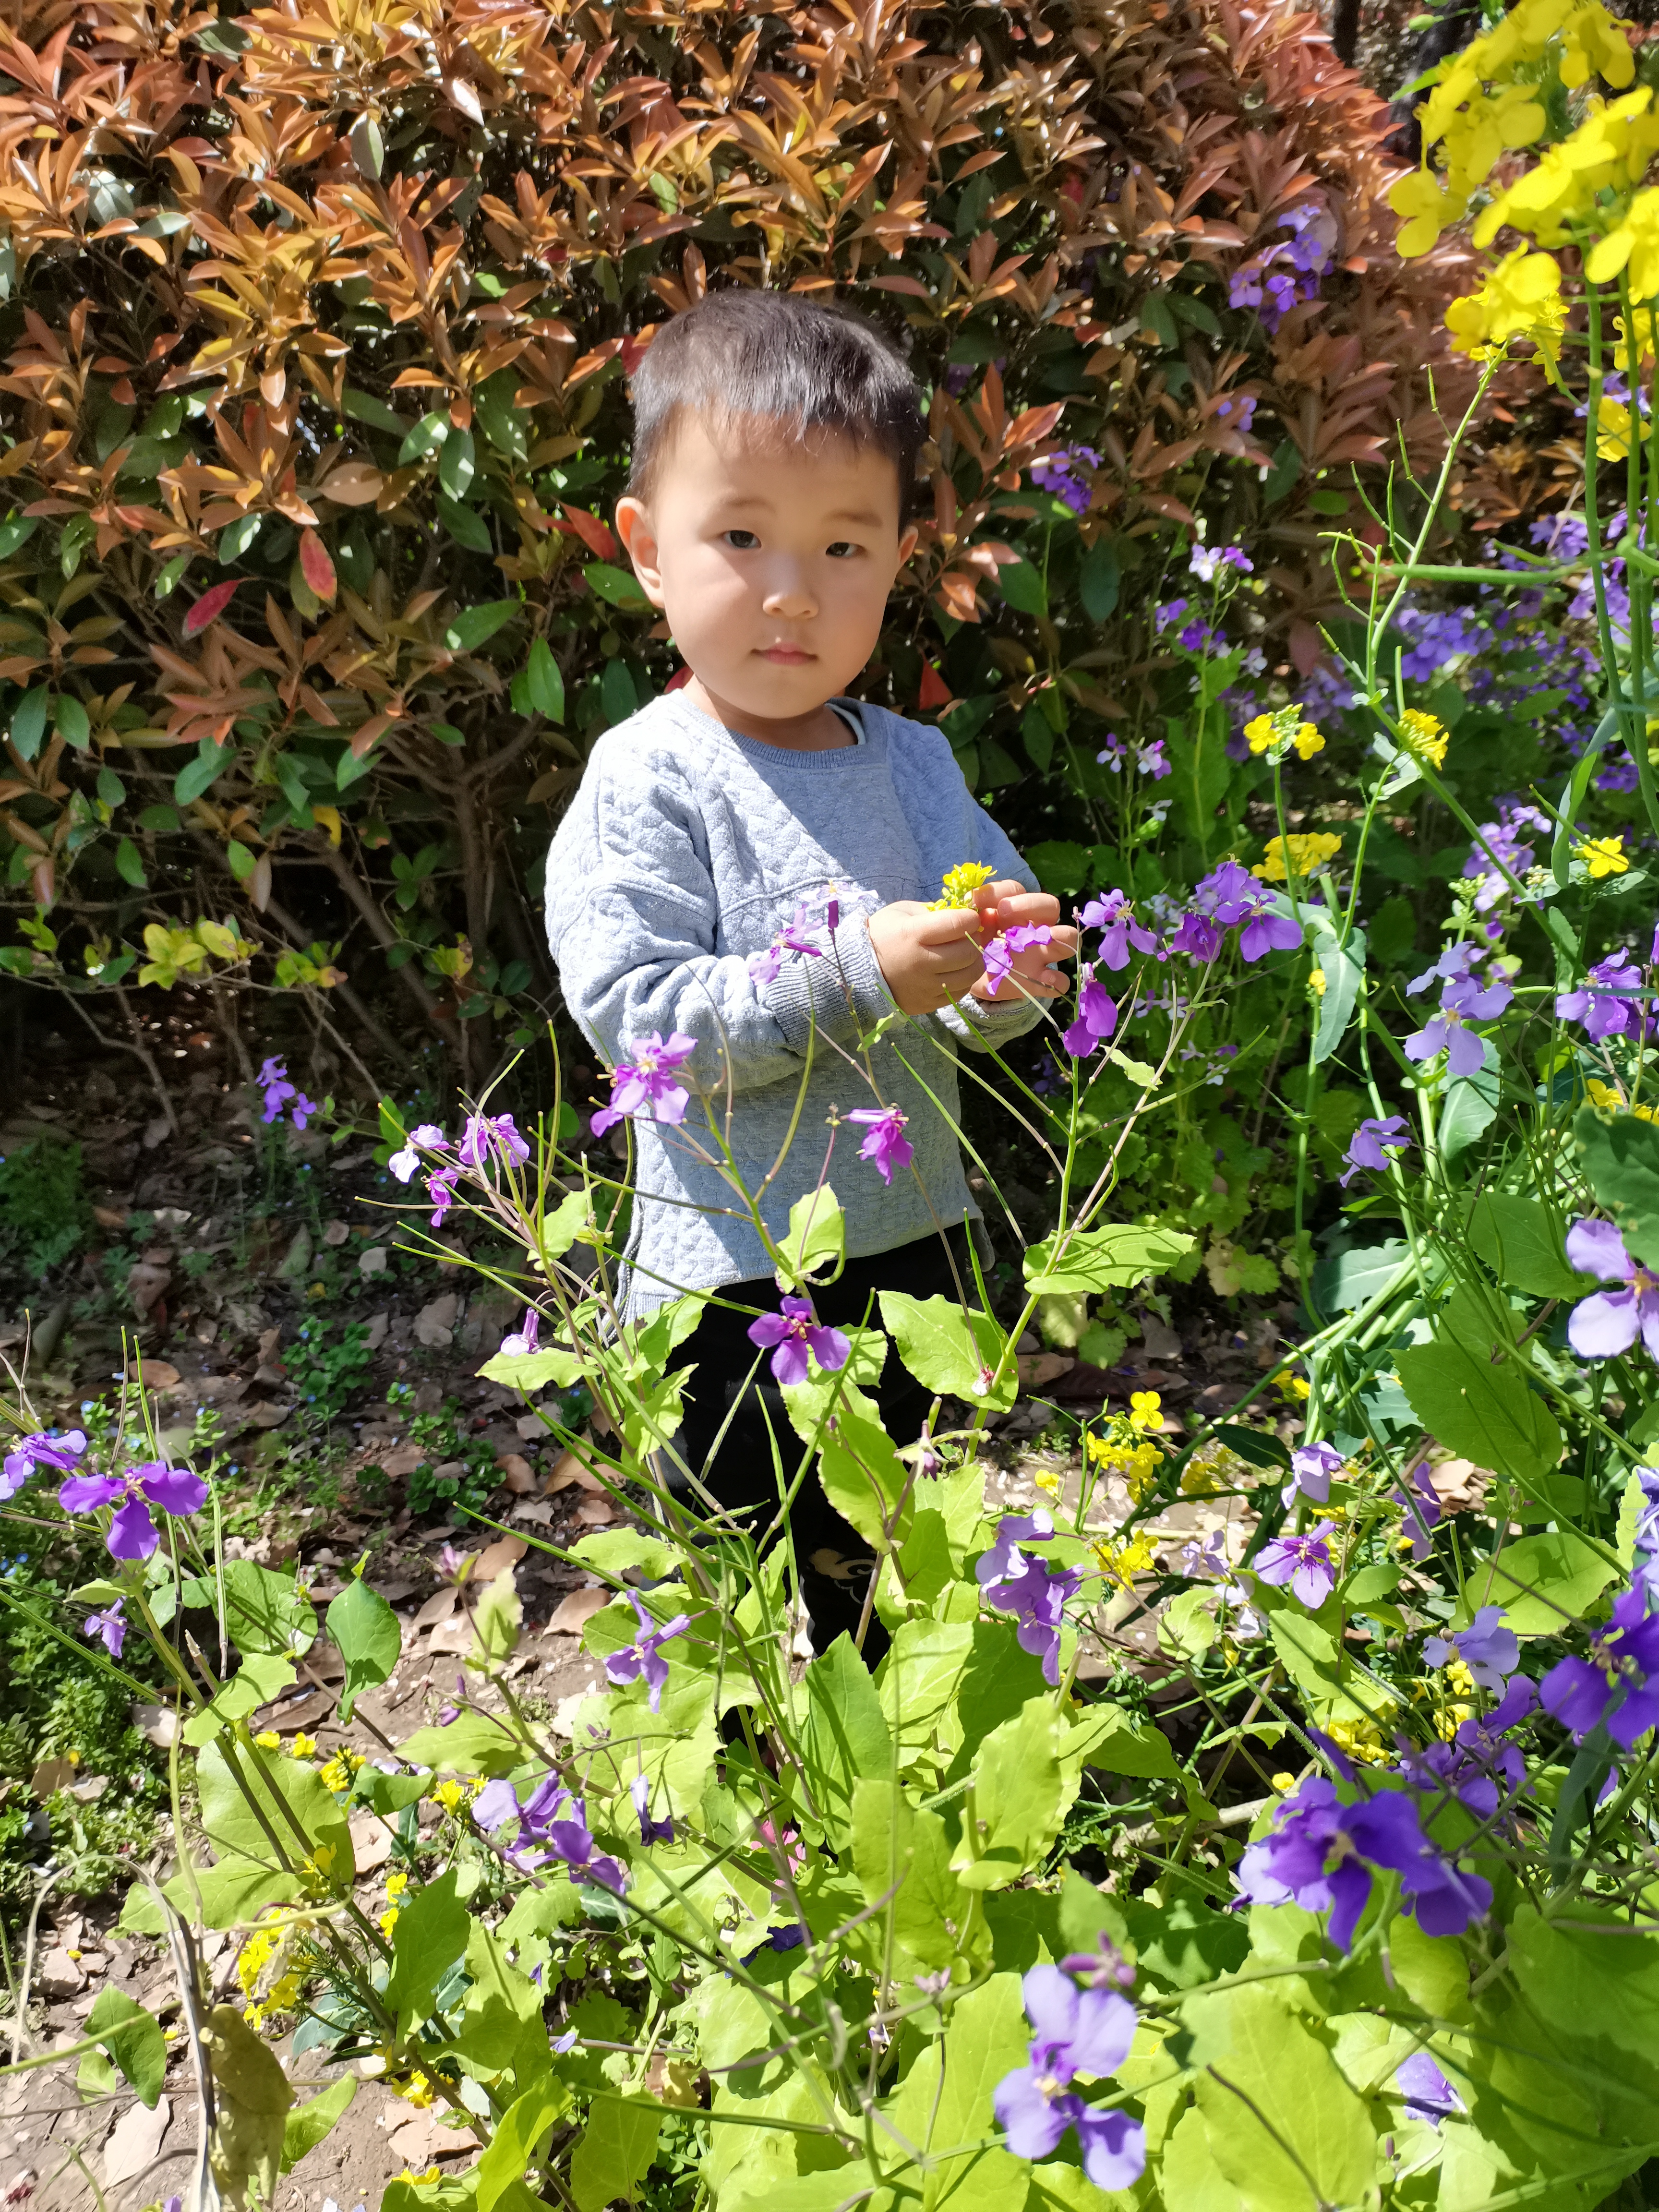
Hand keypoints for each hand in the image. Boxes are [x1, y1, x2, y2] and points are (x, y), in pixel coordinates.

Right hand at [868, 900, 987, 1013]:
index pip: (958, 924)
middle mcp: (921, 963)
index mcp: (914, 935)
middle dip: (974, 940)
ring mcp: (925, 986)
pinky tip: (954, 971)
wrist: (857, 970)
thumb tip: (962, 913)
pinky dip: (963, 980)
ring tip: (964, 954)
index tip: (969, 917)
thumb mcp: (902, 912)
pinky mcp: (927, 1004)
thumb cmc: (882, 935)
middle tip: (967, 936)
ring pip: (970, 974)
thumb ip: (932, 911)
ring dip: (973, 961)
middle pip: (968, 951)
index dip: (970, 918)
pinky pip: (960, 993)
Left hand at [969, 886, 1076, 1002]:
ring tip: (1045, 938)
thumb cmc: (972, 944)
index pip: (1017, 890)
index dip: (1000, 891)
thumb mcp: (969, 927)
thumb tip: (971, 898)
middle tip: (1004, 911)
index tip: (976, 900)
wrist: (968, 978)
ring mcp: (1041, 954)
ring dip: (1061, 936)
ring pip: (1069, 938)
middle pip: (1050, 905)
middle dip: (1031, 904)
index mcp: (1013, 910)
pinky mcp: (1039, 981)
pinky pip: (1061, 982)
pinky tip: (1045, 978)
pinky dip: (1057, 981)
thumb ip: (972, 912)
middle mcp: (1033, 928)